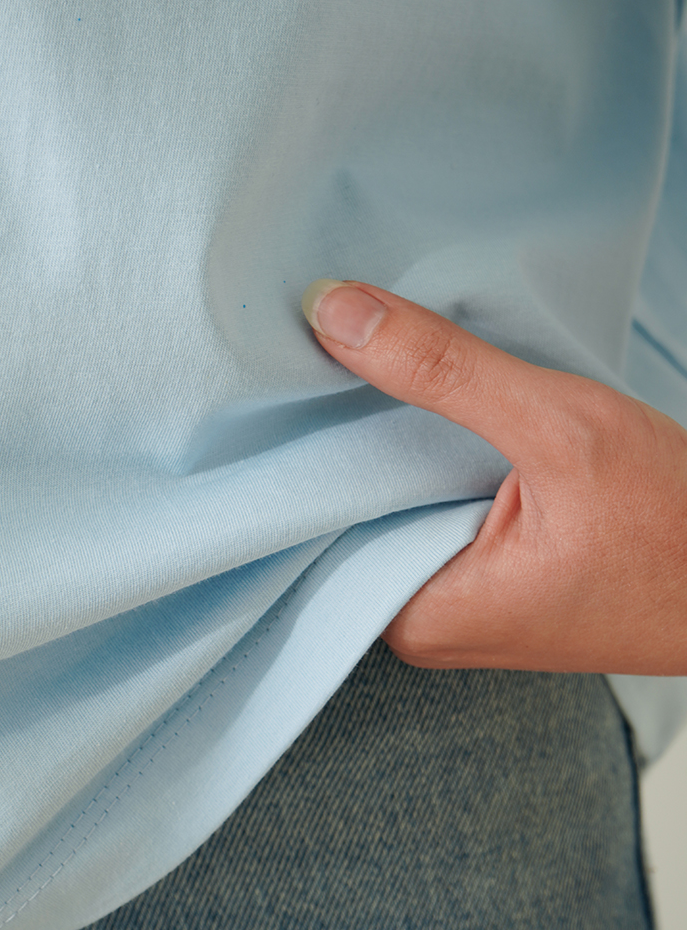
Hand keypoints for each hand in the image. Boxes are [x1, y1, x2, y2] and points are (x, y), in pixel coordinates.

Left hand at [302, 279, 686, 673]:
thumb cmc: (678, 530)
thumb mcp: (560, 430)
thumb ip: (443, 372)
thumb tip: (335, 311)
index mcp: (415, 614)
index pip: (315, 515)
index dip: (298, 436)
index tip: (282, 367)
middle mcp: (421, 618)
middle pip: (348, 506)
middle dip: (339, 431)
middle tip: (316, 350)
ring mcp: (455, 597)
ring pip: (390, 500)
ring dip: (388, 438)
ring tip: (365, 369)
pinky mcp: (486, 573)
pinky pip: (429, 504)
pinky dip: (427, 454)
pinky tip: (426, 411)